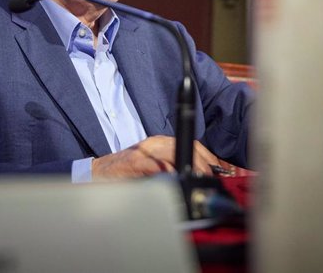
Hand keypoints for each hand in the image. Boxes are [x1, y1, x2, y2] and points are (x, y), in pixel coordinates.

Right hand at [91, 135, 219, 179]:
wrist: (99, 173)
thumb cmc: (128, 173)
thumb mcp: (155, 167)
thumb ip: (174, 168)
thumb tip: (201, 178)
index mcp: (162, 143)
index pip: (193, 144)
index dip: (210, 159)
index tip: (223, 171)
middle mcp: (155, 143)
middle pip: (188, 146)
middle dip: (204, 164)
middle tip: (212, 179)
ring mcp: (144, 151)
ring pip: (175, 153)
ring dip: (190, 167)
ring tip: (198, 179)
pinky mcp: (134, 162)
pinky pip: (156, 165)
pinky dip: (168, 172)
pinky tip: (176, 180)